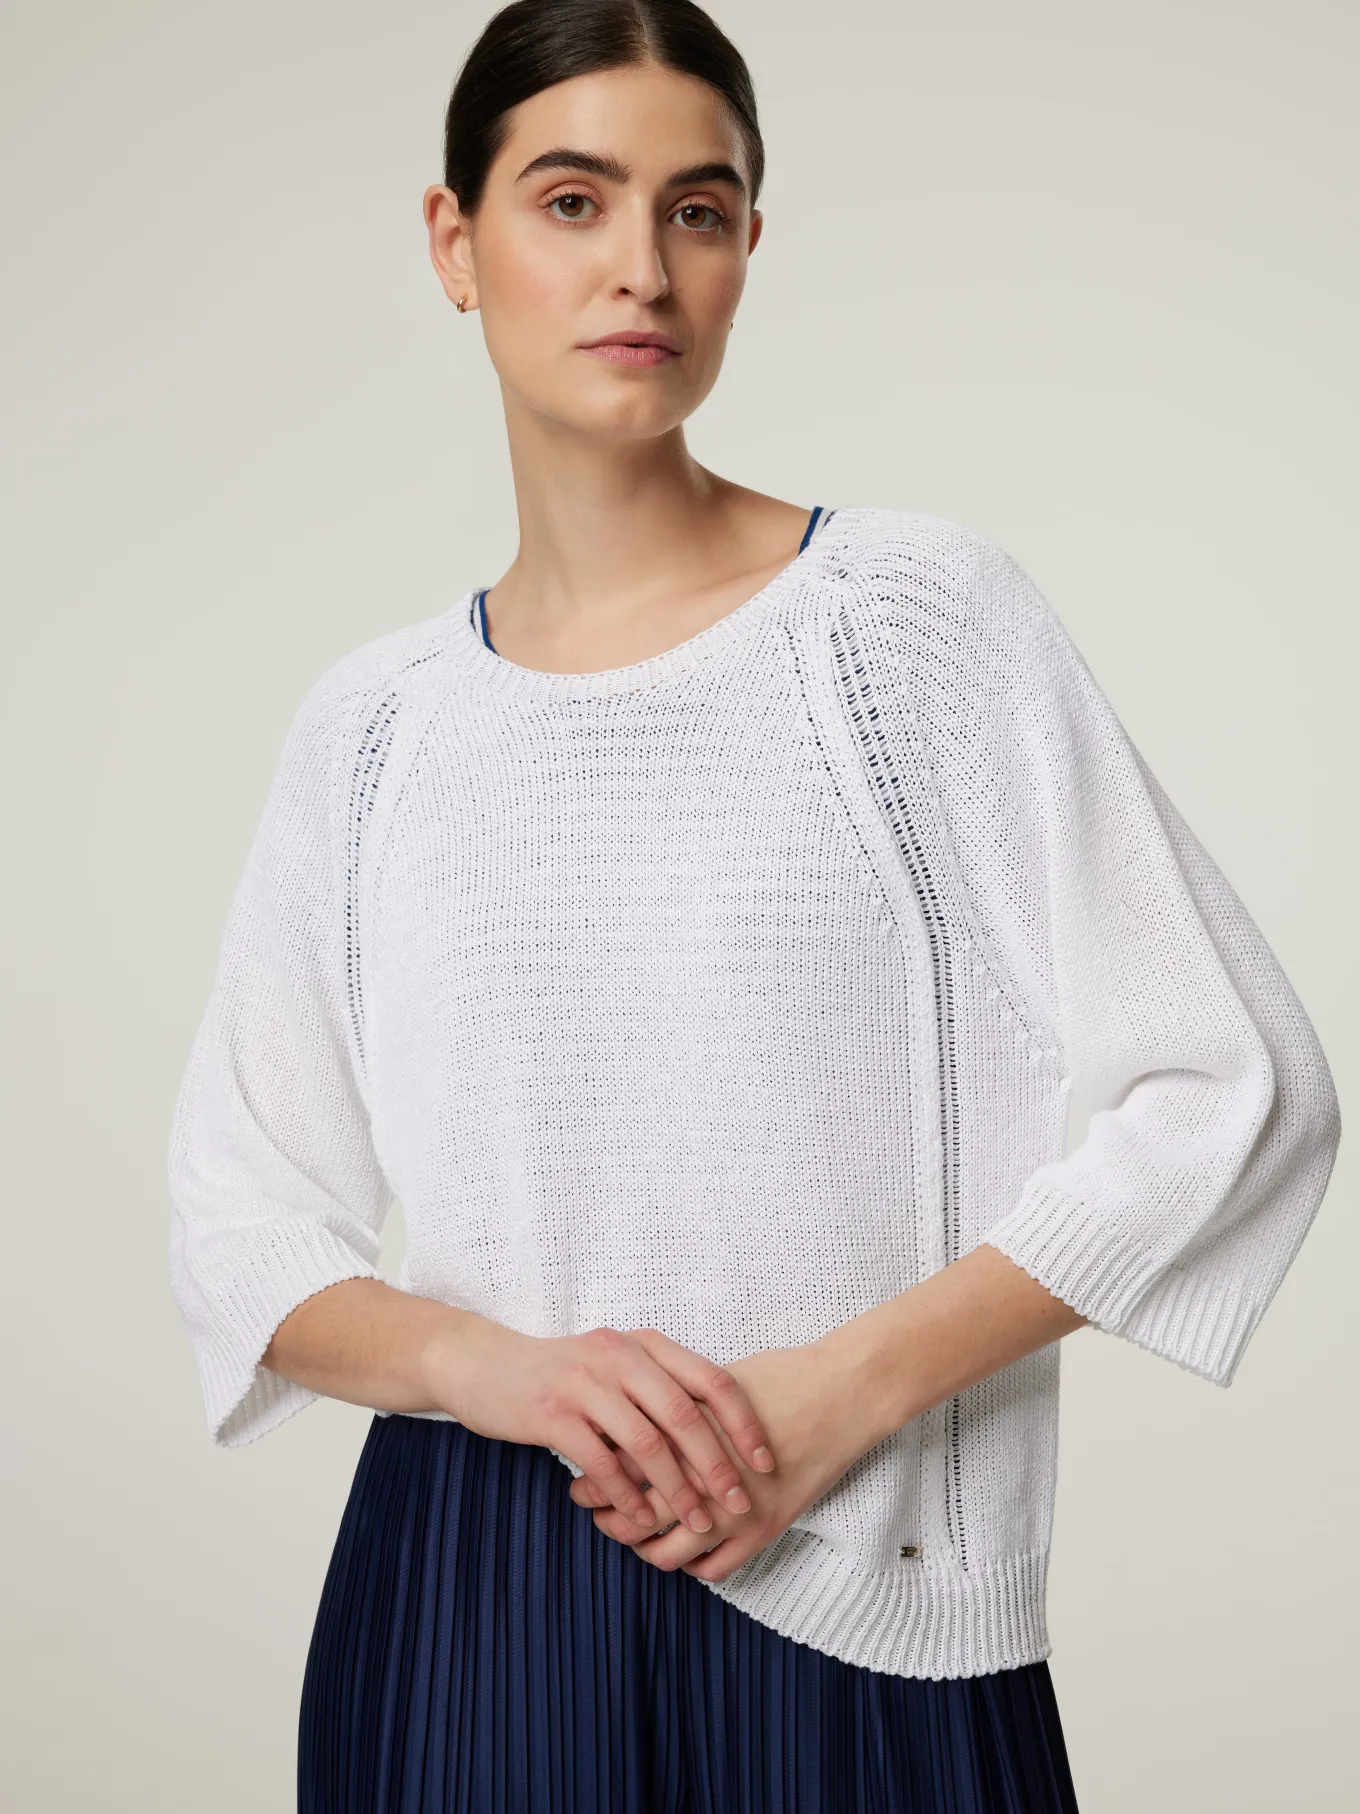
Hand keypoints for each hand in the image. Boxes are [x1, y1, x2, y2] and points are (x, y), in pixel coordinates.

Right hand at [423, 1318, 776, 1537]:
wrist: (484, 1365)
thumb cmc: (561, 1374)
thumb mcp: (614, 1367)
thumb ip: (658, 1390)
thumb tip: (718, 1438)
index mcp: (643, 1344)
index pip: (711, 1380)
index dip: (744, 1423)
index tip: (765, 1463)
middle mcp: (620, 1355)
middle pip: (685, 1414)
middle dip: (718, 1465)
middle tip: (740, 1504)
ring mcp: (585, 1382)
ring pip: (647, 1443)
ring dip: (678, 1490)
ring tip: (697, 1524)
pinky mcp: (552, 1412)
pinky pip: (602, 1462)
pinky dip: (627, 1495)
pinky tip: (641, 1520)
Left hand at [567, 1338, 878, 1580]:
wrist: (841, 1394)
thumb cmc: (780, 1377)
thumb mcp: (713, 1382)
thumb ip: (671, 1403)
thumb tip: (629, 1411)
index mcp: (688, 1438)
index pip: (624, 1468)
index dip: (595, 1474)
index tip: (578, 1473)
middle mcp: (706, 1480)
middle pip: (639, 1513)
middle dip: (606, 1514)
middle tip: (589, 1508)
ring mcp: (736, 1512)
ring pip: (671, 1552)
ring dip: (643, 1548)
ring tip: (630, 1535)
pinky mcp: (765, 1529)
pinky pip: (715, 1569)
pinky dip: (690, 1566)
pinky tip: (679, 1550)